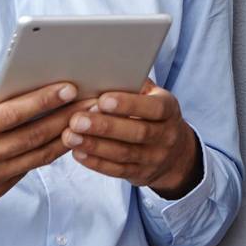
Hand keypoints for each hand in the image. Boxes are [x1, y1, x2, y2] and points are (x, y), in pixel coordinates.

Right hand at [0, 82, 81, 211]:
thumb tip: (22, 82)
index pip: (12, 115)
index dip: (43, 101)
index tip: (69, 87)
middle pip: (32, 137)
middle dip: (66, 117)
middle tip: (93, 101)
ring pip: (37, 156)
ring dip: (67, 136)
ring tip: (89, 118)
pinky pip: (29, 168)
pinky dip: (50, 152)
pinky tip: (68, 136)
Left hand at [64, 83, 201, 197]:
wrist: (174, 154)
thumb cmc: (152, 114)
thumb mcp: (153, 97)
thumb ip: (134, 86)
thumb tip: (103, 71)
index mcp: (169, 109)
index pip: (153, 107)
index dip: (129, 104)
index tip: (102, 100)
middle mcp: (166, 135)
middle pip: (137, 132)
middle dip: (105, 127)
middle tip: (77, 120)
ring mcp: (154, 157)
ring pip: (124, 153)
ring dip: (94, 145)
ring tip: (70, 136)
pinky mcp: (141, 174)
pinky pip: (117, 170)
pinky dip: (96, 162)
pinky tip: (78, 153)